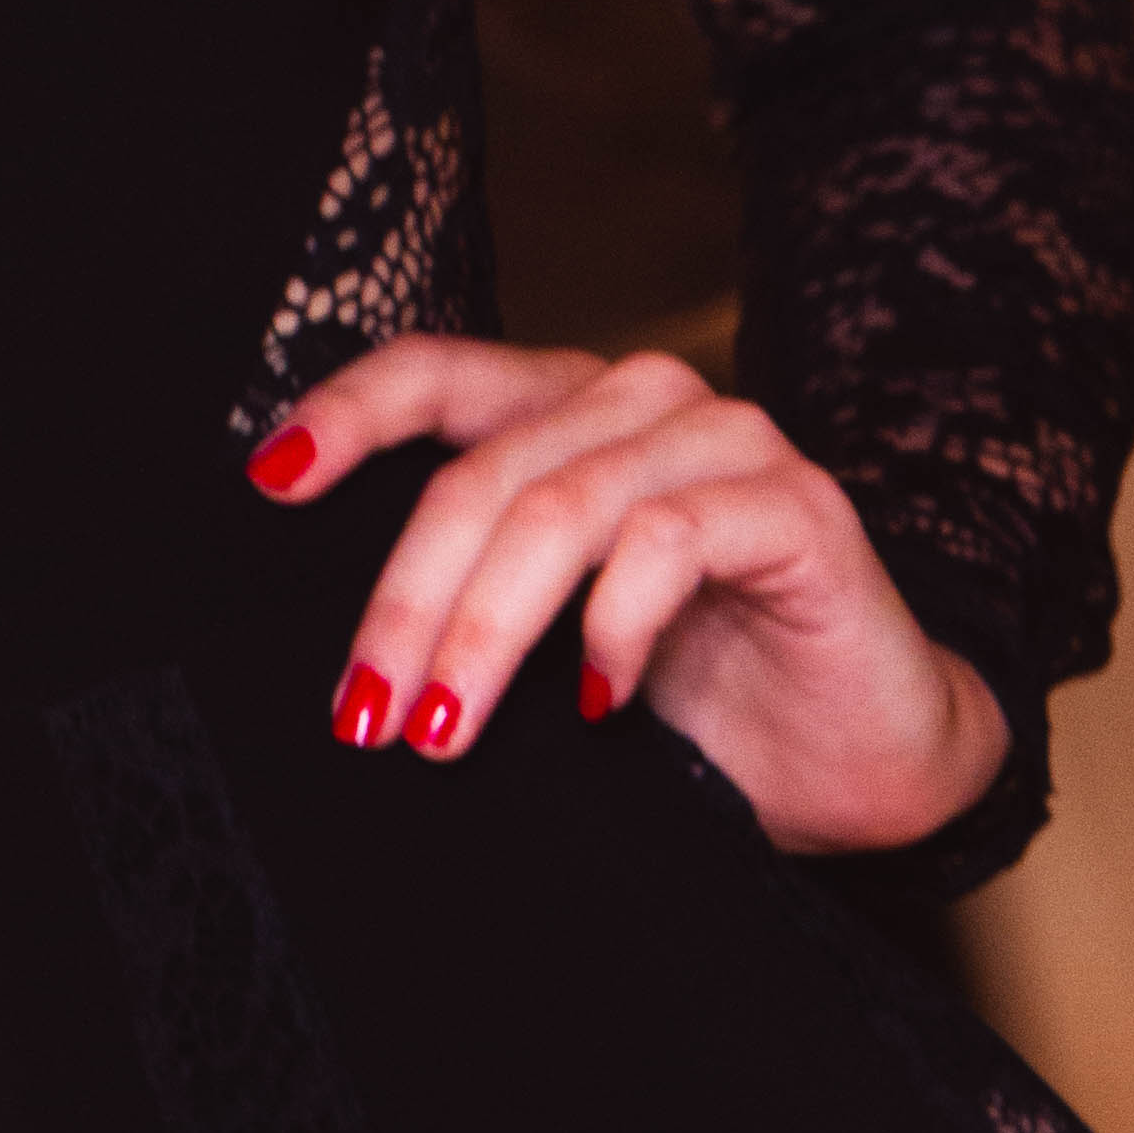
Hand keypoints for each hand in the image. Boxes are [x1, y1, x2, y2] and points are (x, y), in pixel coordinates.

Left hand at [245, 334, 1008, 855]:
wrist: (865, 759)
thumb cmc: (700, 701)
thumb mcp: (556, 647)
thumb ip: (478, 604)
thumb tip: (345, 660)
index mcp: (569, 412)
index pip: (437, 373)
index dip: (346, 412)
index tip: (268, 483)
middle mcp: (641, 400)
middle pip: (481, 471)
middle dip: (406, 600)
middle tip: (363, 713)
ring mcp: (724, 441)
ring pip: (561, 505)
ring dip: (486, 627)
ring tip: (440, 728)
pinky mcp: (795, 505)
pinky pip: (668, 540)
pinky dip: (612, 625)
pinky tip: (597, 702)